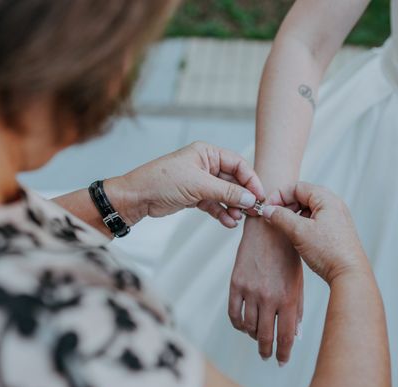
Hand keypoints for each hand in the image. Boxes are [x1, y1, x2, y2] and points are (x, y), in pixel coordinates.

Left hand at [110, 142, 265, 227]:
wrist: (137, 197)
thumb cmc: (162, 181)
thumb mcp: (199, 185)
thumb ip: (227, 192)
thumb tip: (251, 199)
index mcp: (207, 153)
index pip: (238, 164)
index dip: (251, 180)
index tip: (259, 196)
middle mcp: (206, 165)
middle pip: (234, 181)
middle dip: (243, 197)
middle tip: (253, 212)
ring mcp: (201, 182)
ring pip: (225, 195)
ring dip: (233, 207)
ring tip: (237, 219)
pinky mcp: (195, 196)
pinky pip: (215, 204)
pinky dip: (222, 213)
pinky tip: (228, 222)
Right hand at [229, 218, 302, 365]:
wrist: (268, 227)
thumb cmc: (288, 254)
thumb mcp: (297, 280)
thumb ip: (297, 308)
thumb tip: (294, 335)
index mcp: (289, 297)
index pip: (285, 336)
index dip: (283, 353)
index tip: (282, 361)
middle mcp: (269, 297)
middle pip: (265, 337)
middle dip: (267, 351)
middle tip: (268, 357)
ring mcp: (251, 291)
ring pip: (248, 327)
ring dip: (253, 337)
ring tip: (257, 339)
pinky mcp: (236, 284)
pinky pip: (234, 314)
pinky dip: (238, 324)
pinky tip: (244, 326)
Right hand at [263, 182, 366, 284]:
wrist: (349, 274)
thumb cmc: (329, 252)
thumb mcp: (299, 231)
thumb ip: (281, 217)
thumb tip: (268, 210)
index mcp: (327, 199)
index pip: (297, 187)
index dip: (279, 195)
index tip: (267, 208)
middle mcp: (334, 205)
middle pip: (303, 196)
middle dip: (285, 205)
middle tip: (272, 217)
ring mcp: (336, 218)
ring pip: (308, 209)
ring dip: (293, 215)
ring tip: (282, 227)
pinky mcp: (335, 231)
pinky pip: (315, 220)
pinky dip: (302, 224)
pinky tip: (294, 235)